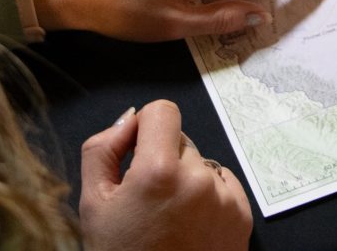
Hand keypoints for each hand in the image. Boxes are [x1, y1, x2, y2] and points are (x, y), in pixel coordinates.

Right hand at [80, 100, 252, 250]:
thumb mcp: (94, 203)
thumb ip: (103, 149)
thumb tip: (129, 118)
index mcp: (158, 171)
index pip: (162, 111)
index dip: (145, 127)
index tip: (136, 151)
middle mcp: (198, 178)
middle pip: (179, 140)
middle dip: (162, 160)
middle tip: (147, 199)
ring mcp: (224, 196)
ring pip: (201, 163)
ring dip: (186, 179)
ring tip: (169, 218)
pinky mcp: (242, 213)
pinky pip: (222, 183)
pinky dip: (207, 196)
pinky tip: (189, 225)